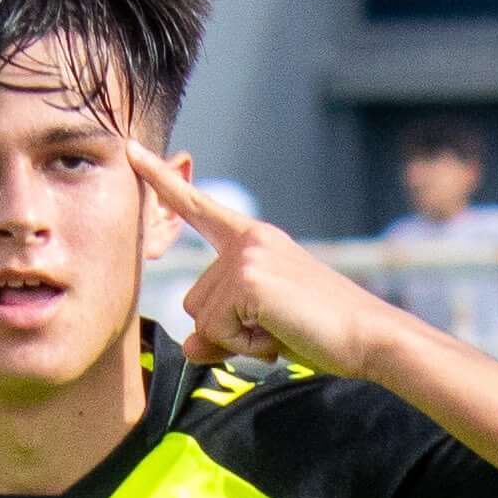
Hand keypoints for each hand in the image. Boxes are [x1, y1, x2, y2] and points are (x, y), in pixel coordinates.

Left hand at [128, 144, 387, 377]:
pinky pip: (216, 330)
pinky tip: (277, 335)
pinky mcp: (248, 278)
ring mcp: (247, 256)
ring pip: (203, 320)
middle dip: (225, 331)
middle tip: (274, 328)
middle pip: (194, 302)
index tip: (131, 150)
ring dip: (235, 340)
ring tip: (279, 330)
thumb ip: (221, 334)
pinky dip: (244, 345)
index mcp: (253, 240)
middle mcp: (247, 240)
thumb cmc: (320, 331)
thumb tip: (189, 347)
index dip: (161, 182)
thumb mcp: (262, 329)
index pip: (198, 208)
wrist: (367, 335)